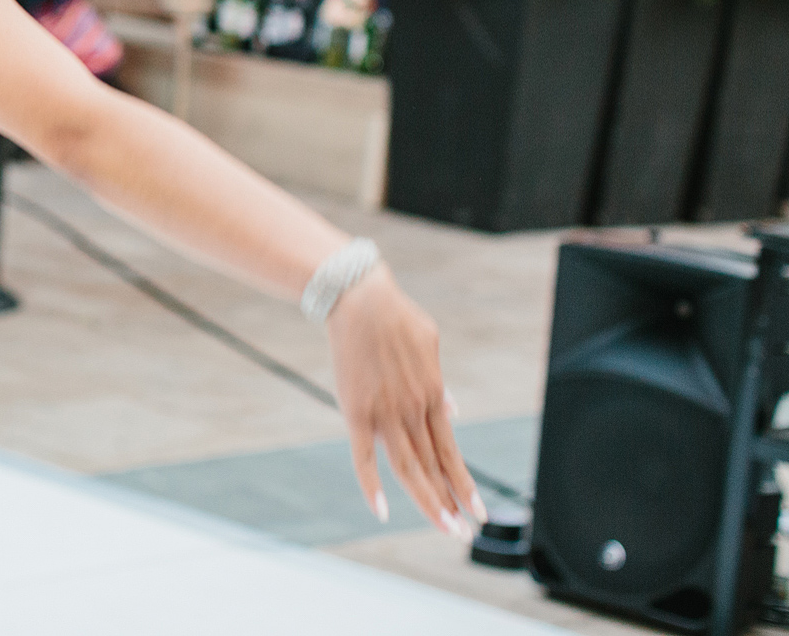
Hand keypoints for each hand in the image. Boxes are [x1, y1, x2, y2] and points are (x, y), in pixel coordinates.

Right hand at [328, 266, 483, 537]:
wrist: (359, 299)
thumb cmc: (395, 317)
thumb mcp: (430, 345)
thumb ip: (439, 382)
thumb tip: (452, 409)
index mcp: (433, 395)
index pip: (451, 452)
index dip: (464, 484)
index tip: (478, 511)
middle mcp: (413, 410)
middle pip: (433, 468)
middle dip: (451, 504)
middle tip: (464, 534)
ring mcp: (384, 413)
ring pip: (407, 469)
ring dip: (427, 502)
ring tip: (443, 528)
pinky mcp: (356, 410)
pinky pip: (363, 456)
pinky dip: (371, 485)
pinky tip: (380, 511)